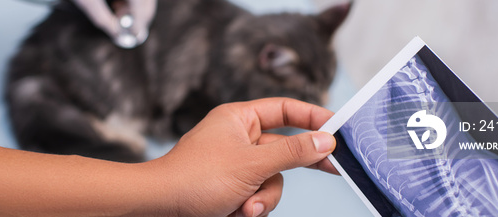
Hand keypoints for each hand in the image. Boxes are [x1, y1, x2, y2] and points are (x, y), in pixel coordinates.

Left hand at [150, 98, 337, 216]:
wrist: (159, 208)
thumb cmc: (196, 178)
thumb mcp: (251, 164)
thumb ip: (292, 152)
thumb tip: (326, 140)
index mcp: (239, 118)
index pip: (285, 110)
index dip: (313, 117)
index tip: (338, 128)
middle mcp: (238, 138)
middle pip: (284, 149)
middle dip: (291, 169)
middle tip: (333, 168)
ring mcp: (235, 165)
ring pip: (273, 179)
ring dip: (263, 198)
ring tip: (245, 207)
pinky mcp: (232, 188)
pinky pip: (258, 194)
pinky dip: (251, 207)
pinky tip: (235, 212)